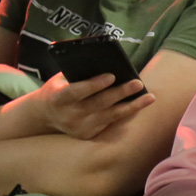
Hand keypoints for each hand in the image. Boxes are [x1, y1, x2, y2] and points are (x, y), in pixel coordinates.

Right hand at [24, 72, 152, 139]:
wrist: (45, 115)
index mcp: (58, 98)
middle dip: (120, 93)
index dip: (94, 85)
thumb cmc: (59, 89)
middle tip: (138, 83)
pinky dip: (126, 113)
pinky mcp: (88, 135)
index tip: (112, 76)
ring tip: (150, 97)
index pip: (77, 91)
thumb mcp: (61, 79)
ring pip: (110, 116)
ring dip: (132, 106)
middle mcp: (69, 116)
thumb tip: (105, 60)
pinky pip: (111, 123)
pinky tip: (140, 105)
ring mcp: (79, 128)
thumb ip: (78, 72)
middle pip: (98, 104)